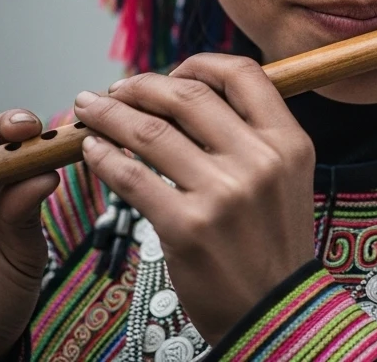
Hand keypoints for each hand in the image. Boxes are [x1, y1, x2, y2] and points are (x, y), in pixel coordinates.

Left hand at [72, 54, 316, 344]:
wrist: (279, 314)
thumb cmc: (272, 245)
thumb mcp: (286, 178)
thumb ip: (250, 134)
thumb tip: (190, 92)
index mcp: (287, 142)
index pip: (241, 74)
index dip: (196, 63)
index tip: (167, 73)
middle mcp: (259, 160)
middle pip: (186, 95)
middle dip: (138, 86)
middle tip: (112, 89)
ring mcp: (222, 193)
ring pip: (150, 132)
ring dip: (109, 114)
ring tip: (89, 110)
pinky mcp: (187, 226)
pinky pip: (132, 177)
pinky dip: (104, 157)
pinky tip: (93, 151)